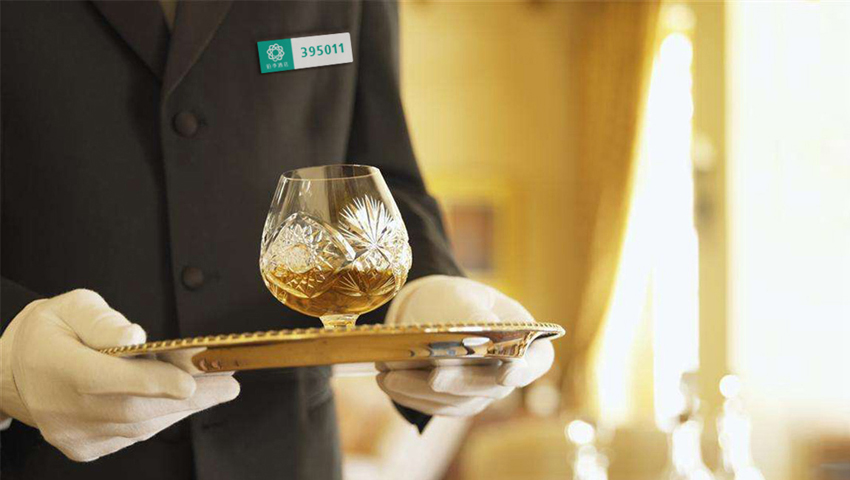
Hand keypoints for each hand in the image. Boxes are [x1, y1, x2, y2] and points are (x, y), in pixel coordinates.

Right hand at [0, 289, 239, 460]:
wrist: (13, 374)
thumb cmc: (48, 334)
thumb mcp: (71, 307)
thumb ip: (103, 321)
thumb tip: (134, 337)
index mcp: (60, 368)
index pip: (108, 380)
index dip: (153, 382)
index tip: (191, 378)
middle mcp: (66, 409)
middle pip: (136, 409)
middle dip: (191, 396)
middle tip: (228, 381)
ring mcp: (77, 434)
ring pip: (140, 425)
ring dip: (183, 406)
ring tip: (218, 385)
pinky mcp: (86, 448)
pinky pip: (134, 434)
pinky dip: (162, 416)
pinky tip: (181, 398)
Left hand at [377, 275, 553, 415]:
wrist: (433, 313)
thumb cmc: (457, 300)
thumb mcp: (466, 296)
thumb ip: (476, 314)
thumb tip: (484, 328)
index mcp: (525, 341)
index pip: (536, 361)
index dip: (524, 369)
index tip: (507, 371)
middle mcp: (507, 374)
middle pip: (490, 386)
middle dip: (459, 381)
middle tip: (434, 376)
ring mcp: (481, 395)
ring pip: (457, 401)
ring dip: (422, 390)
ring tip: (390, 375)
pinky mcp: (453, 404)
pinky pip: (434, 407)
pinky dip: (409, 395)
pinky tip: (386, 381)